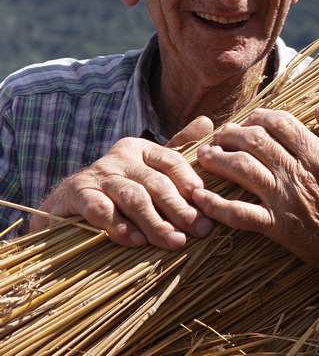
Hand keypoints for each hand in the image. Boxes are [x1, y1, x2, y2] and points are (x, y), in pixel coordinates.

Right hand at [31, 117, 214, 248]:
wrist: (67, 204)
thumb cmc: (119, 189)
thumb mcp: (149, 169)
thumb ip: (178, 150)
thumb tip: (207, 121)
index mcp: (141, 149)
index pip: (172, 161)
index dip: (189, 181)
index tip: (205, 201)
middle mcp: (120, 158)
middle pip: (155, 182)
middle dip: (180, 208)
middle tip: (200, 228)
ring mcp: (97, 175)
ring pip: (132, 197)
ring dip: (155, 221)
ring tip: (174, 241)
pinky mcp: (77, 194)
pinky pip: (100, 209)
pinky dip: (118, 225)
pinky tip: (135, 240)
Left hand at [193, 107, 318, 342]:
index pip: (281, 123)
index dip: (261, 115)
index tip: (252, 118)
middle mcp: (298, 175)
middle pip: (255, 142)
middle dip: (232, 132)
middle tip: (221, 133)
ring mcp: (285, 202)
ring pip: (242, 170)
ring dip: (218, 159)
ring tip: (204, 156)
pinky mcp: (278, 229)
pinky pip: (239, 215)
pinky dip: (216, 205)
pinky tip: (201, 197)